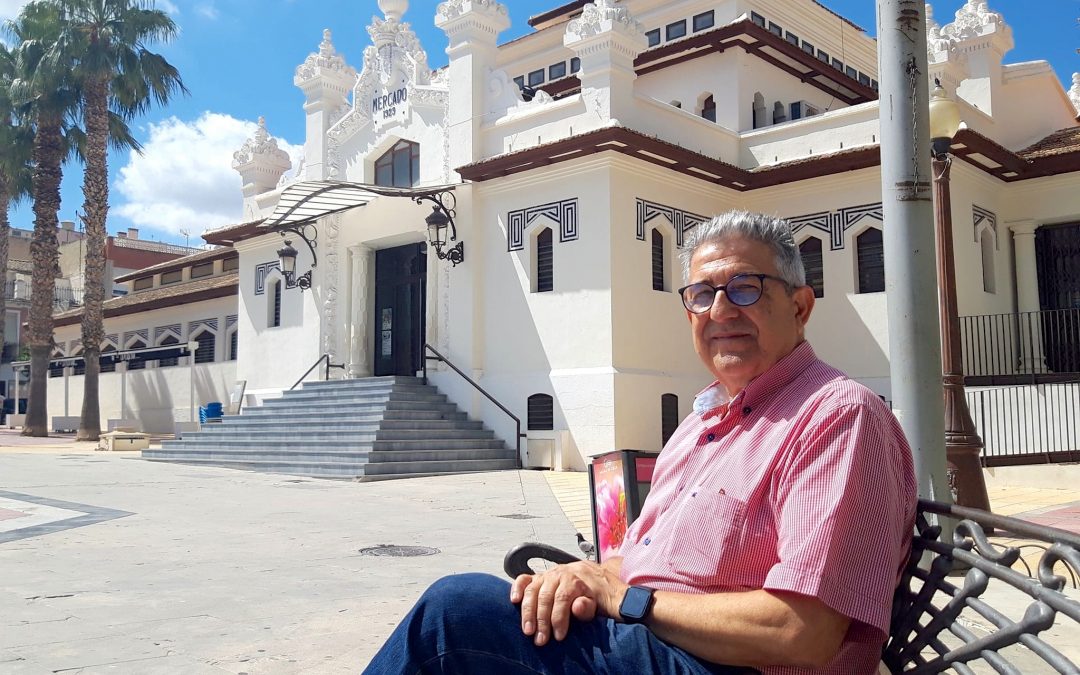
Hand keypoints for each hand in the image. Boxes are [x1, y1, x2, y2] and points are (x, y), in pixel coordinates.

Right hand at [509, 559, 626, 646]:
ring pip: (532, 590)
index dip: (559, 619)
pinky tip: (514, 600)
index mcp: (576, 579)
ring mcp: (548, 575)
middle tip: (541, 639)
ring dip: (527, 611)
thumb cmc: (600, 596)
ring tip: (528, 630)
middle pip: (545, 596)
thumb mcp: (604, 604)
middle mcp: (560, 574)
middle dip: (542, 620)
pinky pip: (524, 579)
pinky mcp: (540, 578)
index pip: (563, 599)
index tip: (558, 636)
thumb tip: (577, 606)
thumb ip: (591, 606)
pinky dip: (517, 588)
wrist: (600, 581)